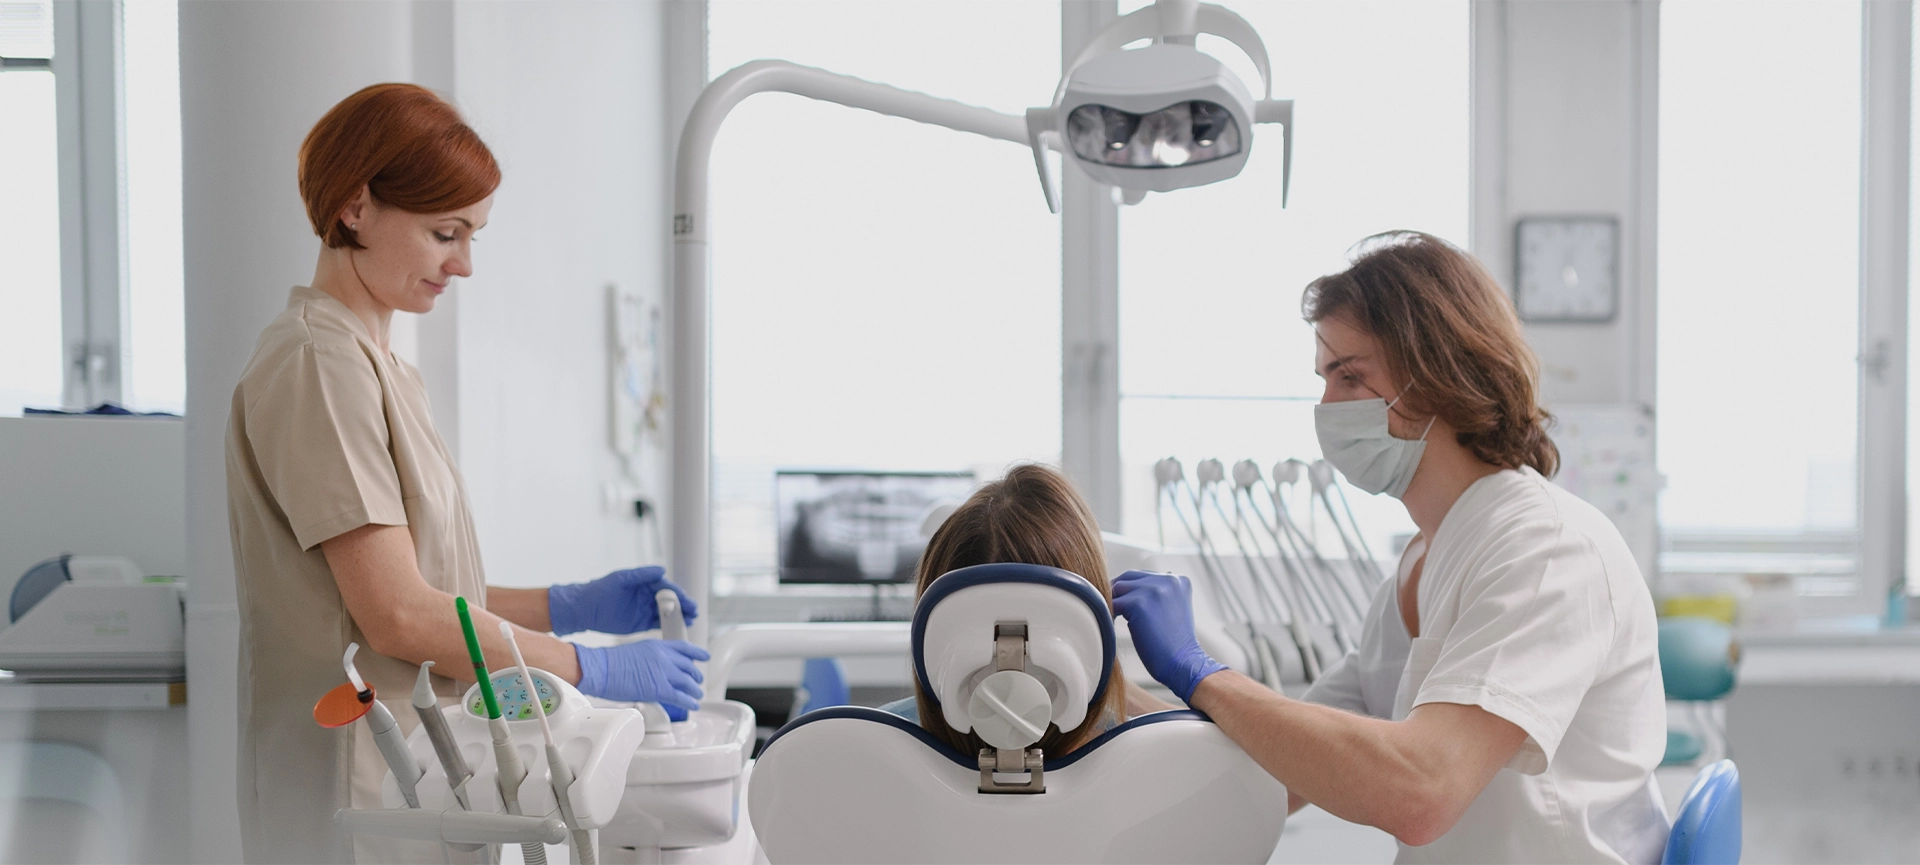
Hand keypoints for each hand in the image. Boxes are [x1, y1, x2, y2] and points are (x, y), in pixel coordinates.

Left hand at [548, 566, 697, 635]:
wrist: (584, 609)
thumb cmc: (600, 590)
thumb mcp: (621, 579)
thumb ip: (641, 575)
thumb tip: (662, 570)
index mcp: (643, 583)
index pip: (665, 587)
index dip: (677, 593)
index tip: (686, 598)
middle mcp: (646, 596)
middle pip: (670, 601)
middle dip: (683, 605)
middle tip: (693, 610)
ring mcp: (644, 610)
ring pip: (666, 613)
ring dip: (679, 616)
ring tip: (690, 620)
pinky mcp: (640, 623)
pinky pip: (658, 624)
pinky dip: (668, 625)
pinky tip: (678, 628)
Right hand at [574, 640, 709, 710]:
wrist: (602, 669)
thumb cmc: (611, 663)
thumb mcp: (638, 652)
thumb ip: (652, 659)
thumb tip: (658, 670)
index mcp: (659, 646)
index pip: (684, 648)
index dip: (697, 653)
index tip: (705, 657)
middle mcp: (665, 657)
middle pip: (689, 667)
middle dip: (695, 676)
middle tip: (697, 682)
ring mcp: (664, 673)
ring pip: (688, 682)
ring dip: (695, 690)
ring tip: (698, 695)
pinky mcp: (660, 689)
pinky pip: (681, 697)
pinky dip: (690, 702)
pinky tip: (693, 705)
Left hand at [1111, 570, 1226, 702]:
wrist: (1183, 664)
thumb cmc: (1174, 645)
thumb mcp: (1172, 609)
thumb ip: (1157, 595)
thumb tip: (1128, 589)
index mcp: (1178, 580)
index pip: (1143, 576)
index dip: (1130, 590)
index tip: (1123, 605)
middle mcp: (1168, 579)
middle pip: (1129, 577)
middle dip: (1118, 593)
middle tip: (1110, 611)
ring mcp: (1153, 589)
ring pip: (1118, 588)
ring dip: (1112, 603)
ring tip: (1111, 620)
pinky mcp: (1138, 603)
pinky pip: (1112, 603)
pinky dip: (1108, 614)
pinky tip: (1109, 626)